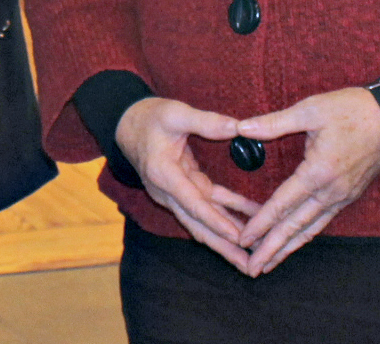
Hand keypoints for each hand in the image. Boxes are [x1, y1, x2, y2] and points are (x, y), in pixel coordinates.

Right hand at [115, 98, 260, 272]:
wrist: (126, 124)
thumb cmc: (149, 116)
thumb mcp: (175, 113)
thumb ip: (205, 122)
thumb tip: (237, 127)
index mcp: (163, 173)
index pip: (192, 202)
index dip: (215, 221)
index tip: (236, 237)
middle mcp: (167, 191)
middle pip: (198, 224)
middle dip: (224, 246)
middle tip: (249, 266)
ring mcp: (175, 193)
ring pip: (204, 221)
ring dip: (227, 238)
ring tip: (252, 256)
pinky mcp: (184, 189)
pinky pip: (209, 205)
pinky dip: (229, 213)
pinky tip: (251, 219)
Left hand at [234, 87, 379, 274]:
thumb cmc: (351, 110)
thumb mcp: (309, 110)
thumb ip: (274, 123)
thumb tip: (241, 128)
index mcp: (319, 172)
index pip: (283, 204)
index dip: (261, 223)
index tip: (243, 239)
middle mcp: (331, 191)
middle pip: (296, 226)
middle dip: (272, 248)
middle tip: (251, 268)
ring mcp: (342, 196)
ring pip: (310, 228)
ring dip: (288, 248)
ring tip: (269, 264)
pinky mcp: (349, 195)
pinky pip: (323, 220)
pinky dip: (306, 235)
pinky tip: (294, 242)